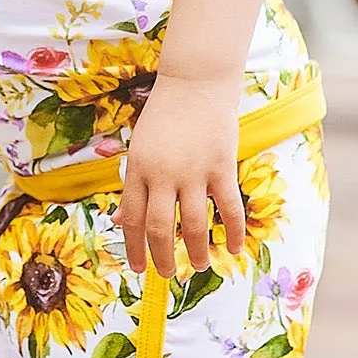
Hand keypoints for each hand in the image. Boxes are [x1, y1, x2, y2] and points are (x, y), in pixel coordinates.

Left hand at [119, 73, 242, 277]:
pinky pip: (229, 208)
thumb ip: (134, 184)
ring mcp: (194, 172)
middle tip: (167, 275)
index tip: (138, 267)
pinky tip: (234, 248)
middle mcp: (163, 174)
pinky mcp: (222, 167)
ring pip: (194, 225)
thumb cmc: (163, 116)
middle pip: (159, 228)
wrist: (195, 83)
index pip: (131, 219)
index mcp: (137, 169)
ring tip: (199, 266)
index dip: (134, 248)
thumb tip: (122, 221)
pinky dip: (233, 232)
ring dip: (196, 252)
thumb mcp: (139, 148)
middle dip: (162, 258)